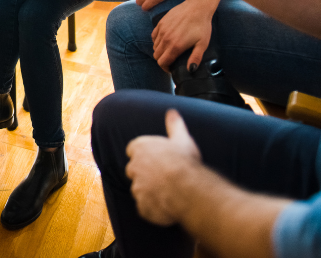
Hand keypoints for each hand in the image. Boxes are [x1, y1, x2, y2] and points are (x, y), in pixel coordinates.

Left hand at [126, 109, 202, 225]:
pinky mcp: (141, 206)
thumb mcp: (182, 139)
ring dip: (148, 191)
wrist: (187, 188)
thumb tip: (172, 112)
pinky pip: (144, 207)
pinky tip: (165, 206)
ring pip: (139, 189)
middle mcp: (134, 167)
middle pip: (133, 169)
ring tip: (166, 192)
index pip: (133, 149)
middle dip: (143, 173)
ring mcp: (137, 188)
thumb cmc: (185, 162)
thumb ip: (174, 125)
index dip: (143, 154)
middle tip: (161, 176)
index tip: (153, 158)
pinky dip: (152, 208)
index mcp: (140, 148)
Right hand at [151, 0, 218, 69]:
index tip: (171, 69)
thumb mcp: (202, 44)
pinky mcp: (160, 23)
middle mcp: (165, 39)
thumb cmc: (202, 26)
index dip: (166, 69)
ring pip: (154, 46)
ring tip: (169, 51)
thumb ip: (195, 58)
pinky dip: (157, 41)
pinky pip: (153, 36)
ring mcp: (162, 30)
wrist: (197, 7)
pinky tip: (165, 40)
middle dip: (163, 61)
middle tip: (171, 61)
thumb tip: (190, 70)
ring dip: (160, 51)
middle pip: (157, 56)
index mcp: (175, 46)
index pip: (162, 62)